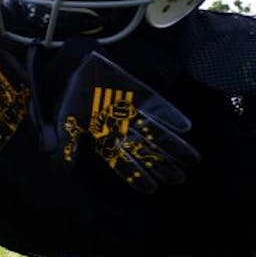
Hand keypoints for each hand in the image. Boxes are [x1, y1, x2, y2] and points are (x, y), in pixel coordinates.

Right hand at [57, 53, 199, 191]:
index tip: (152, 189)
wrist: (76, 68)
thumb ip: (67, 147)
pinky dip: (171, 116)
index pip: (122, 162)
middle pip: (145, 151)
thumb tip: (62, 170)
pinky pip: (159, 107)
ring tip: (193, 160)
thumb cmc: (70, 97)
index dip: (136, 175)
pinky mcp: (141, 95)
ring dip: (174, 146)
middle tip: (178, 179)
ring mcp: (134, 112)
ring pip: (157, 133)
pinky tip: (186, 127)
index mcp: (105, 139)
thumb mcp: (65, 125)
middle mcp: (123, 129)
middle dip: (161, 165)